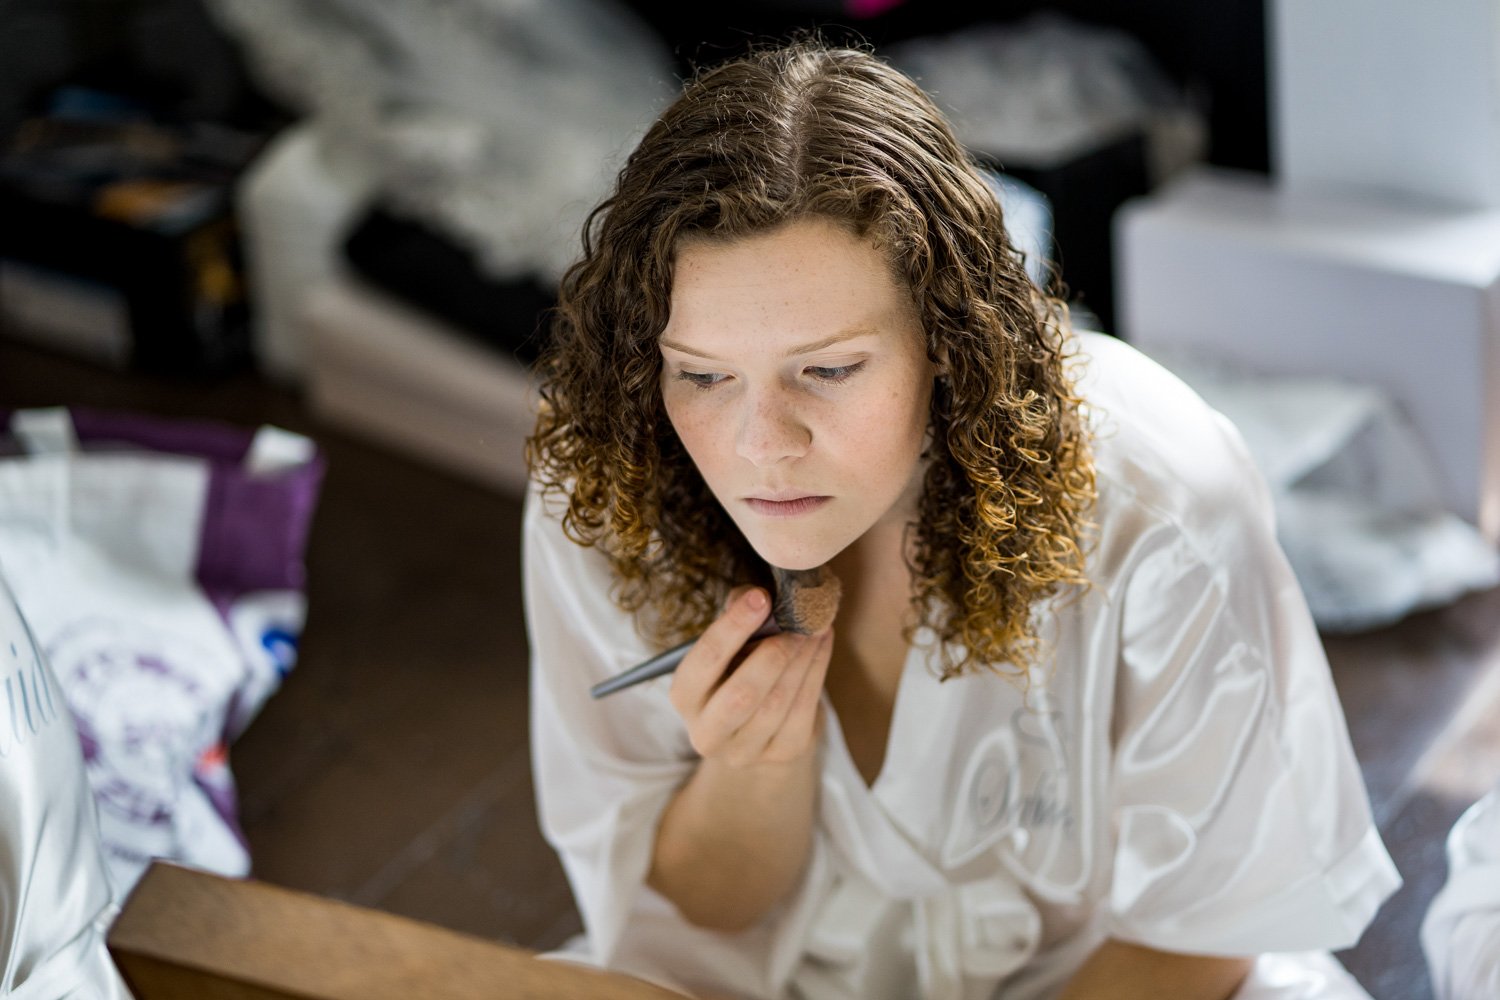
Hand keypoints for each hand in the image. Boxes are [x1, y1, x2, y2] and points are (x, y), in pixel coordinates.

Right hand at [668, 585, 832, 767]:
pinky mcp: (781, 754)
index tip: (761, 598)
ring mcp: (743, 750)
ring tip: (817, 626)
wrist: (758, 724)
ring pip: (778, 703)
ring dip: (802, 659)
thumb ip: (735, 615)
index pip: (705, 660)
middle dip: (774, 654)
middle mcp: (706, 732)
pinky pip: (803, 711)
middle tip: (798, 623)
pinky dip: (817, 670)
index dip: (733, 627)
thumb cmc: (737, 669)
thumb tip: (754, 596)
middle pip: (742, 694)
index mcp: (684, 696)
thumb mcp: (728, 644)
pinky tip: (822, 642)